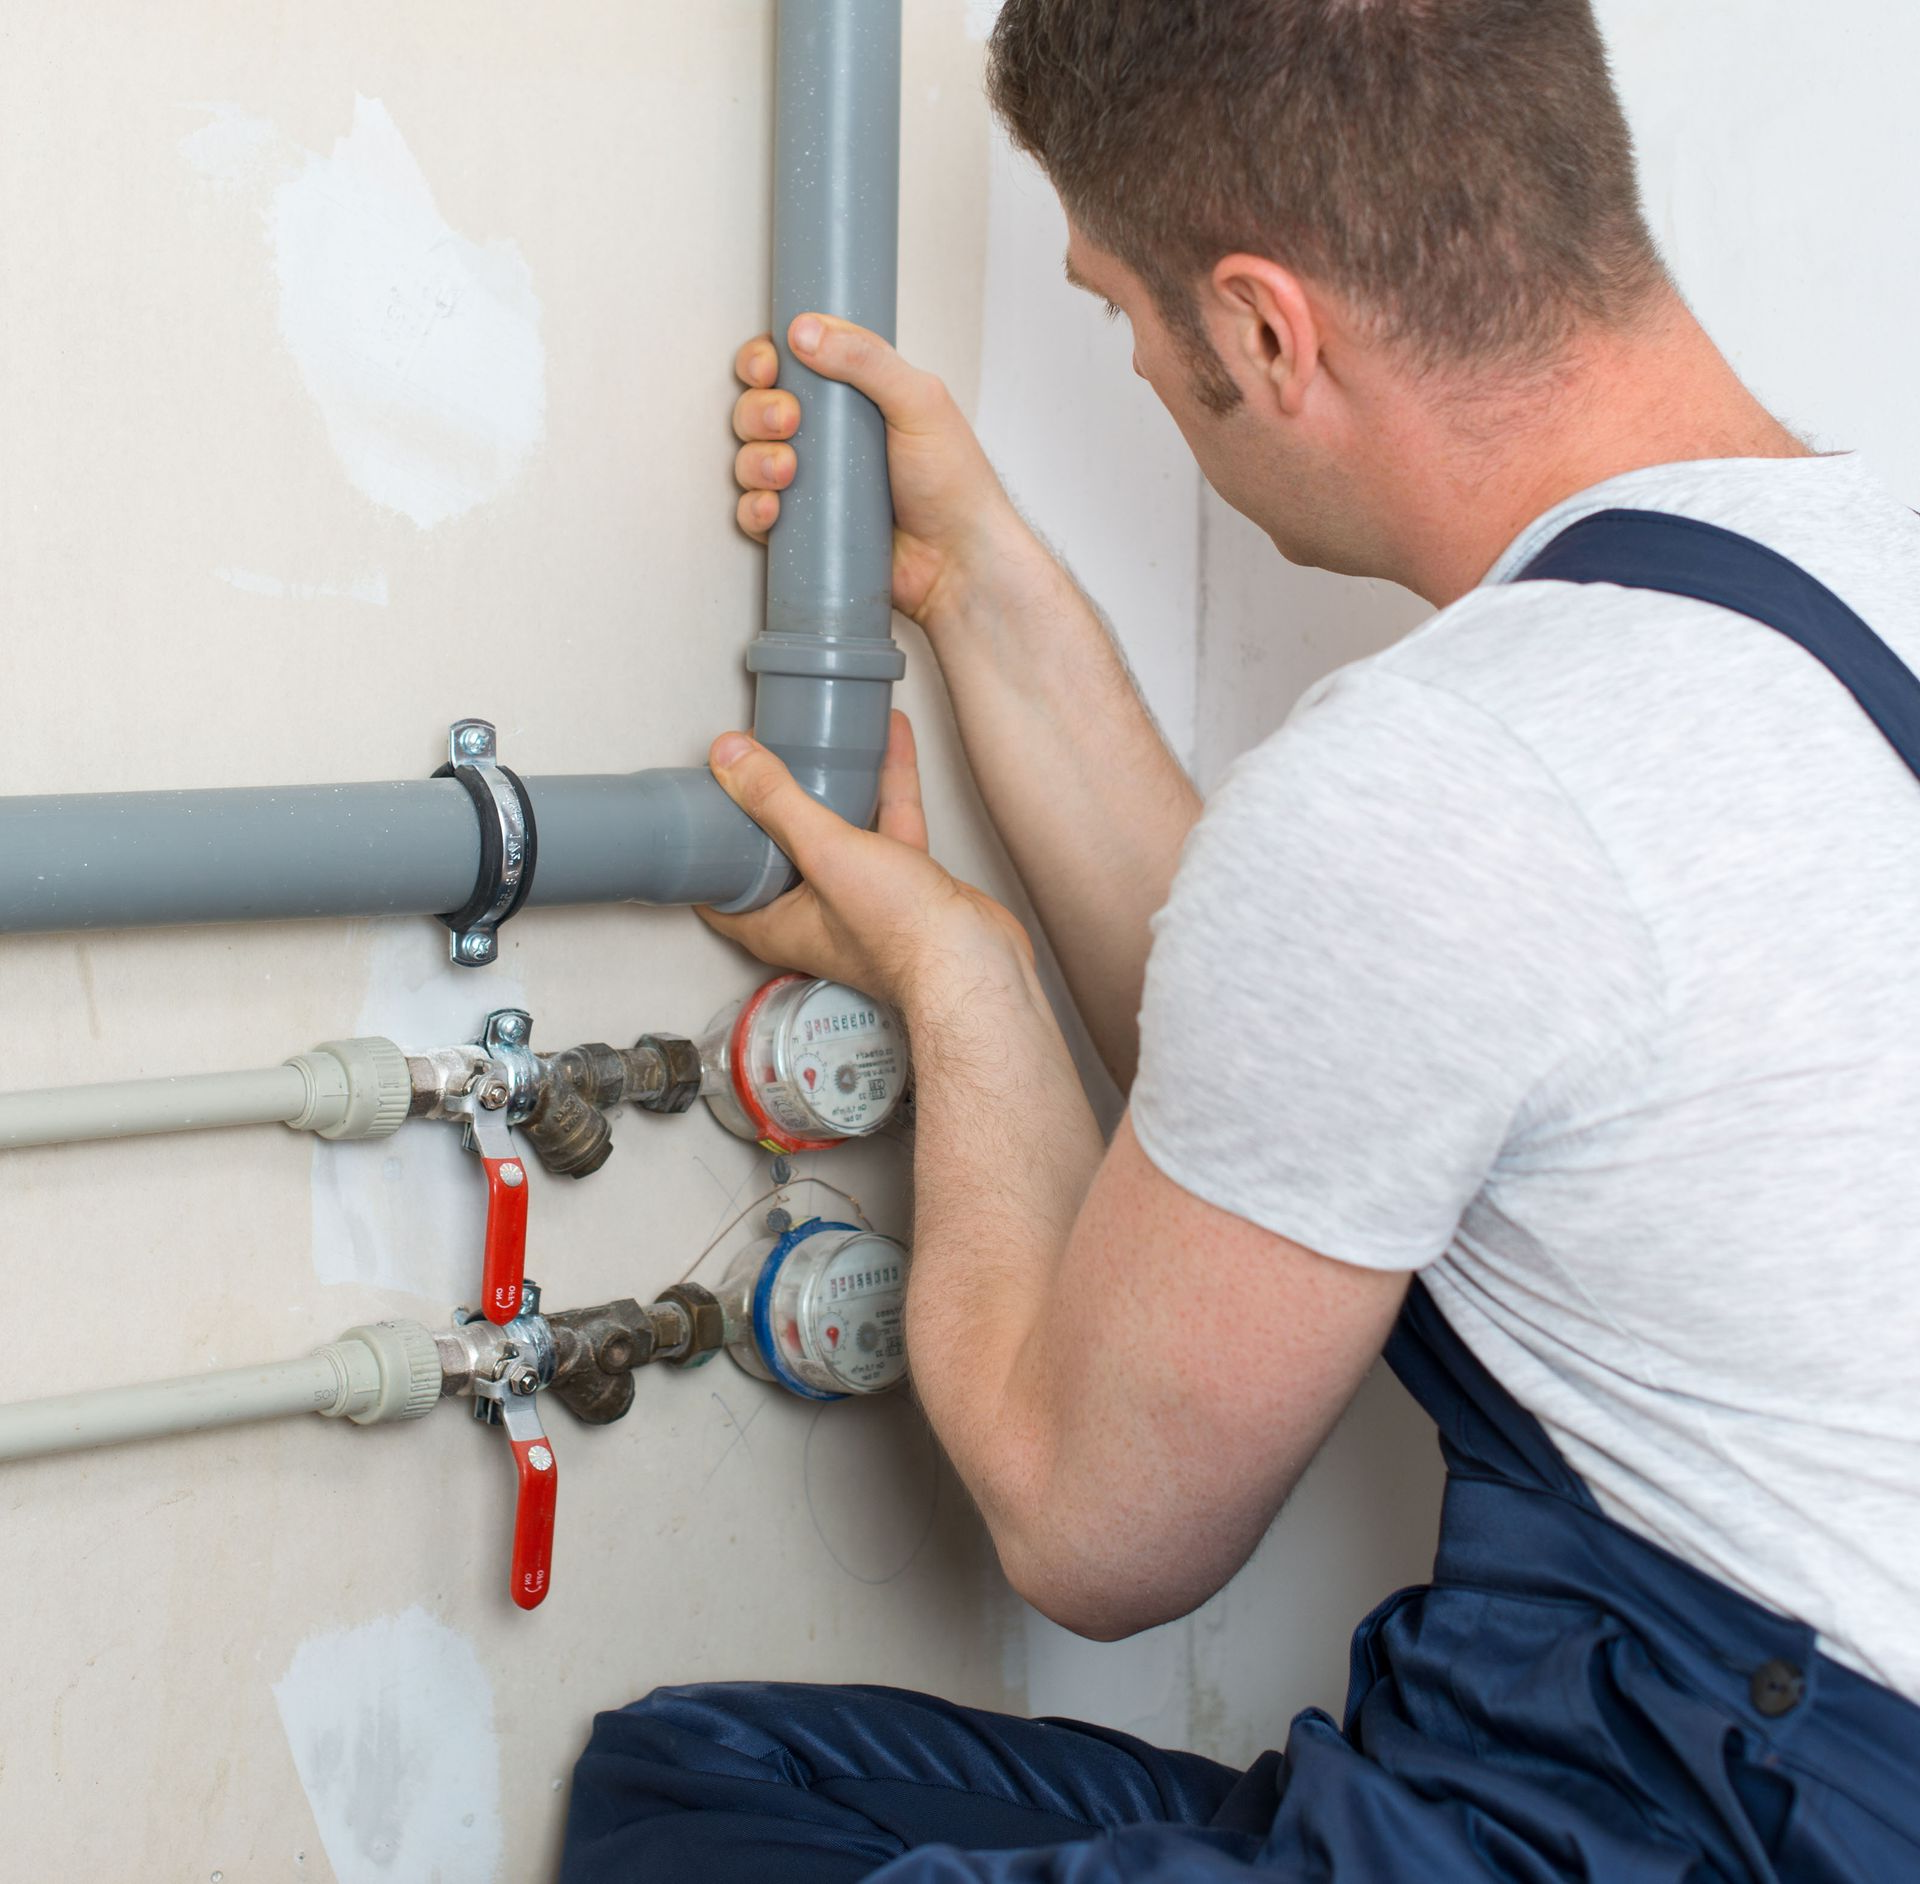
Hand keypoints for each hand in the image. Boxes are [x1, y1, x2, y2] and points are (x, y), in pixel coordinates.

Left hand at [697, 711, 1032, 1015]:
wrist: (972, 959)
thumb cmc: (900, 934)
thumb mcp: (824, 854)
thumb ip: (777, 801)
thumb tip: (728, 755)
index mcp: (776, 923)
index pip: (718, 891)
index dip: (704, 848)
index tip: (701, 802)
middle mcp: (814, 913)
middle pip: (776, 852)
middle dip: (766, 805)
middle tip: (754, 758)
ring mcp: (860, 895)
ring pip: (836, 830)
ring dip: (829, 785)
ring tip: (818, 737)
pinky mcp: (902, 881)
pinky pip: (888, 820)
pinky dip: (887, 780)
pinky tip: (889, 738)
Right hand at [731, 316, 1027, 631]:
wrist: (959, 561)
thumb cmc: (953, 483)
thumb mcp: (920, 402)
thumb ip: (868, 359)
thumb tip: (805, 331)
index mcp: (852, 395)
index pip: (789, 364)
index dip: (765, 360)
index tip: (769, 367)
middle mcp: (826, 436)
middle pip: (760, 408)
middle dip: (759, 411)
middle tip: (788, 420)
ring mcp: (813, 483)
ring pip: (750, 460)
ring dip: (755, 460)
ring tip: (787, 471)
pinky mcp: (805, 528)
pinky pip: (755, 515)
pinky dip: (753, 509)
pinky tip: (773, 507)